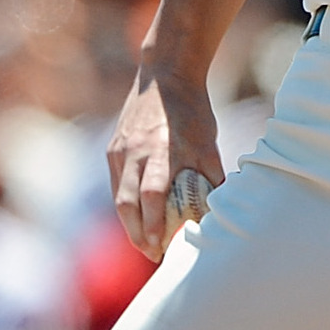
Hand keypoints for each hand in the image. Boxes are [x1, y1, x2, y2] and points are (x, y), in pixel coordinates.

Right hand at [106, 65, 223, 261]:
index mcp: (160, 149)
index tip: (161, 247)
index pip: (151, 195)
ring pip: (118, 197)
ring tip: (146, 242)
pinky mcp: (113, 149)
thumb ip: (210, 176)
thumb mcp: (207, 142)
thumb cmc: (192, 111)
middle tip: (152, 253)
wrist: (164, 75)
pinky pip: (116, 184)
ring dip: (130, 224)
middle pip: (127, 204)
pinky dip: (126, 204)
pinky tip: (138, 217)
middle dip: (138, 234)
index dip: (154, 224)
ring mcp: (120, 150)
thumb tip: (217, 211)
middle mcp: (134, 152)